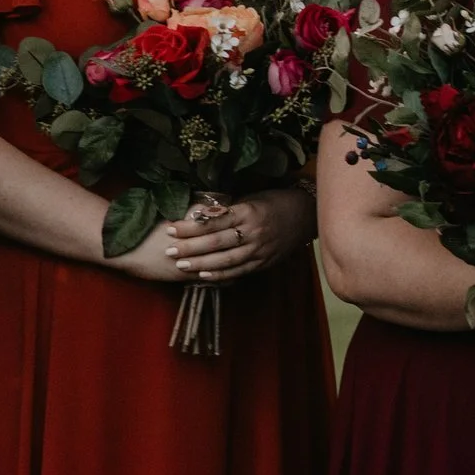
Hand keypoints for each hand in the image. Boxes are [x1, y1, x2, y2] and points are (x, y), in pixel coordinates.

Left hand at [162, 188, 315, 280]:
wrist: (306, 214)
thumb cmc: (273, 201)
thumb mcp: (250, 198)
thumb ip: (227, 209)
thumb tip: (198, 215)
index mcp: (248, 212)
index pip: (213, 221)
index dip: (190, 227)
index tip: (170, 228)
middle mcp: (253, 232)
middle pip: (216, 243)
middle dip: (190, 248)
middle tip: (168, 251)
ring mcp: (260, 249)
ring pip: (226, 260)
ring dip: (200, 264)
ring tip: (180, 265)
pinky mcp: (264, 262)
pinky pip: (239, 271)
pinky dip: (220, 275)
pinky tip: (203, 275)